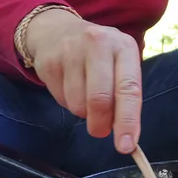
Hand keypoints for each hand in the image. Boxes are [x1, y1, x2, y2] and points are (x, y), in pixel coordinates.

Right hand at [25, 8, 141, 153]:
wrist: (58, 30)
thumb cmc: (99, 57)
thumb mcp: (119, 66)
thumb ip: (124, 97)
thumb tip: (126, 137)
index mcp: (124, 47)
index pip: (129, 89)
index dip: (127, 121)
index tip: (126, 146)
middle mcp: (98, 43)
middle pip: (100, 100)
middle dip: (101, 124)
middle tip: (100, 131)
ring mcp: (71, 51)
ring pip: (78, 104)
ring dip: (83, 113)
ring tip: (85, 97)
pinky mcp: (49, 61)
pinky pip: (60, 99)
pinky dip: (68, 103)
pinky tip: (70, 87)